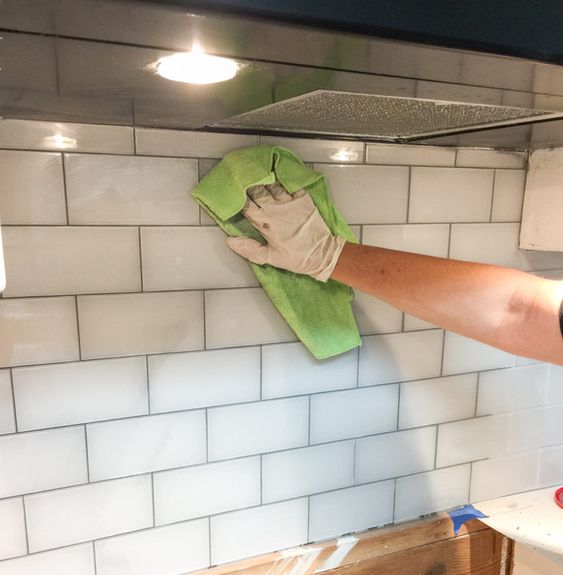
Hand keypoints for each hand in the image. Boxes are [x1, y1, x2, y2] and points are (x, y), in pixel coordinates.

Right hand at [227, 182, 345, 281]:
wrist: (323, 253)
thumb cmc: (297, 257)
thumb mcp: (271, 258)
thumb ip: (250, 249)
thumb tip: (230, 240)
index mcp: (265, 223)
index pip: (247, 206)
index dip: (238, 198)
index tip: (232, 192)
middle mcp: (276, 209)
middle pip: (257, 191)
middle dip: (249, 184)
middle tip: (243, 178)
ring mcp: (290, 202)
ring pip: (272, 186)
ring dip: (264, 180)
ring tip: (257, 173)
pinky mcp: (303, 199)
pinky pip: (290, 185)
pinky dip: (282, 179)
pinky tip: (278, 175)